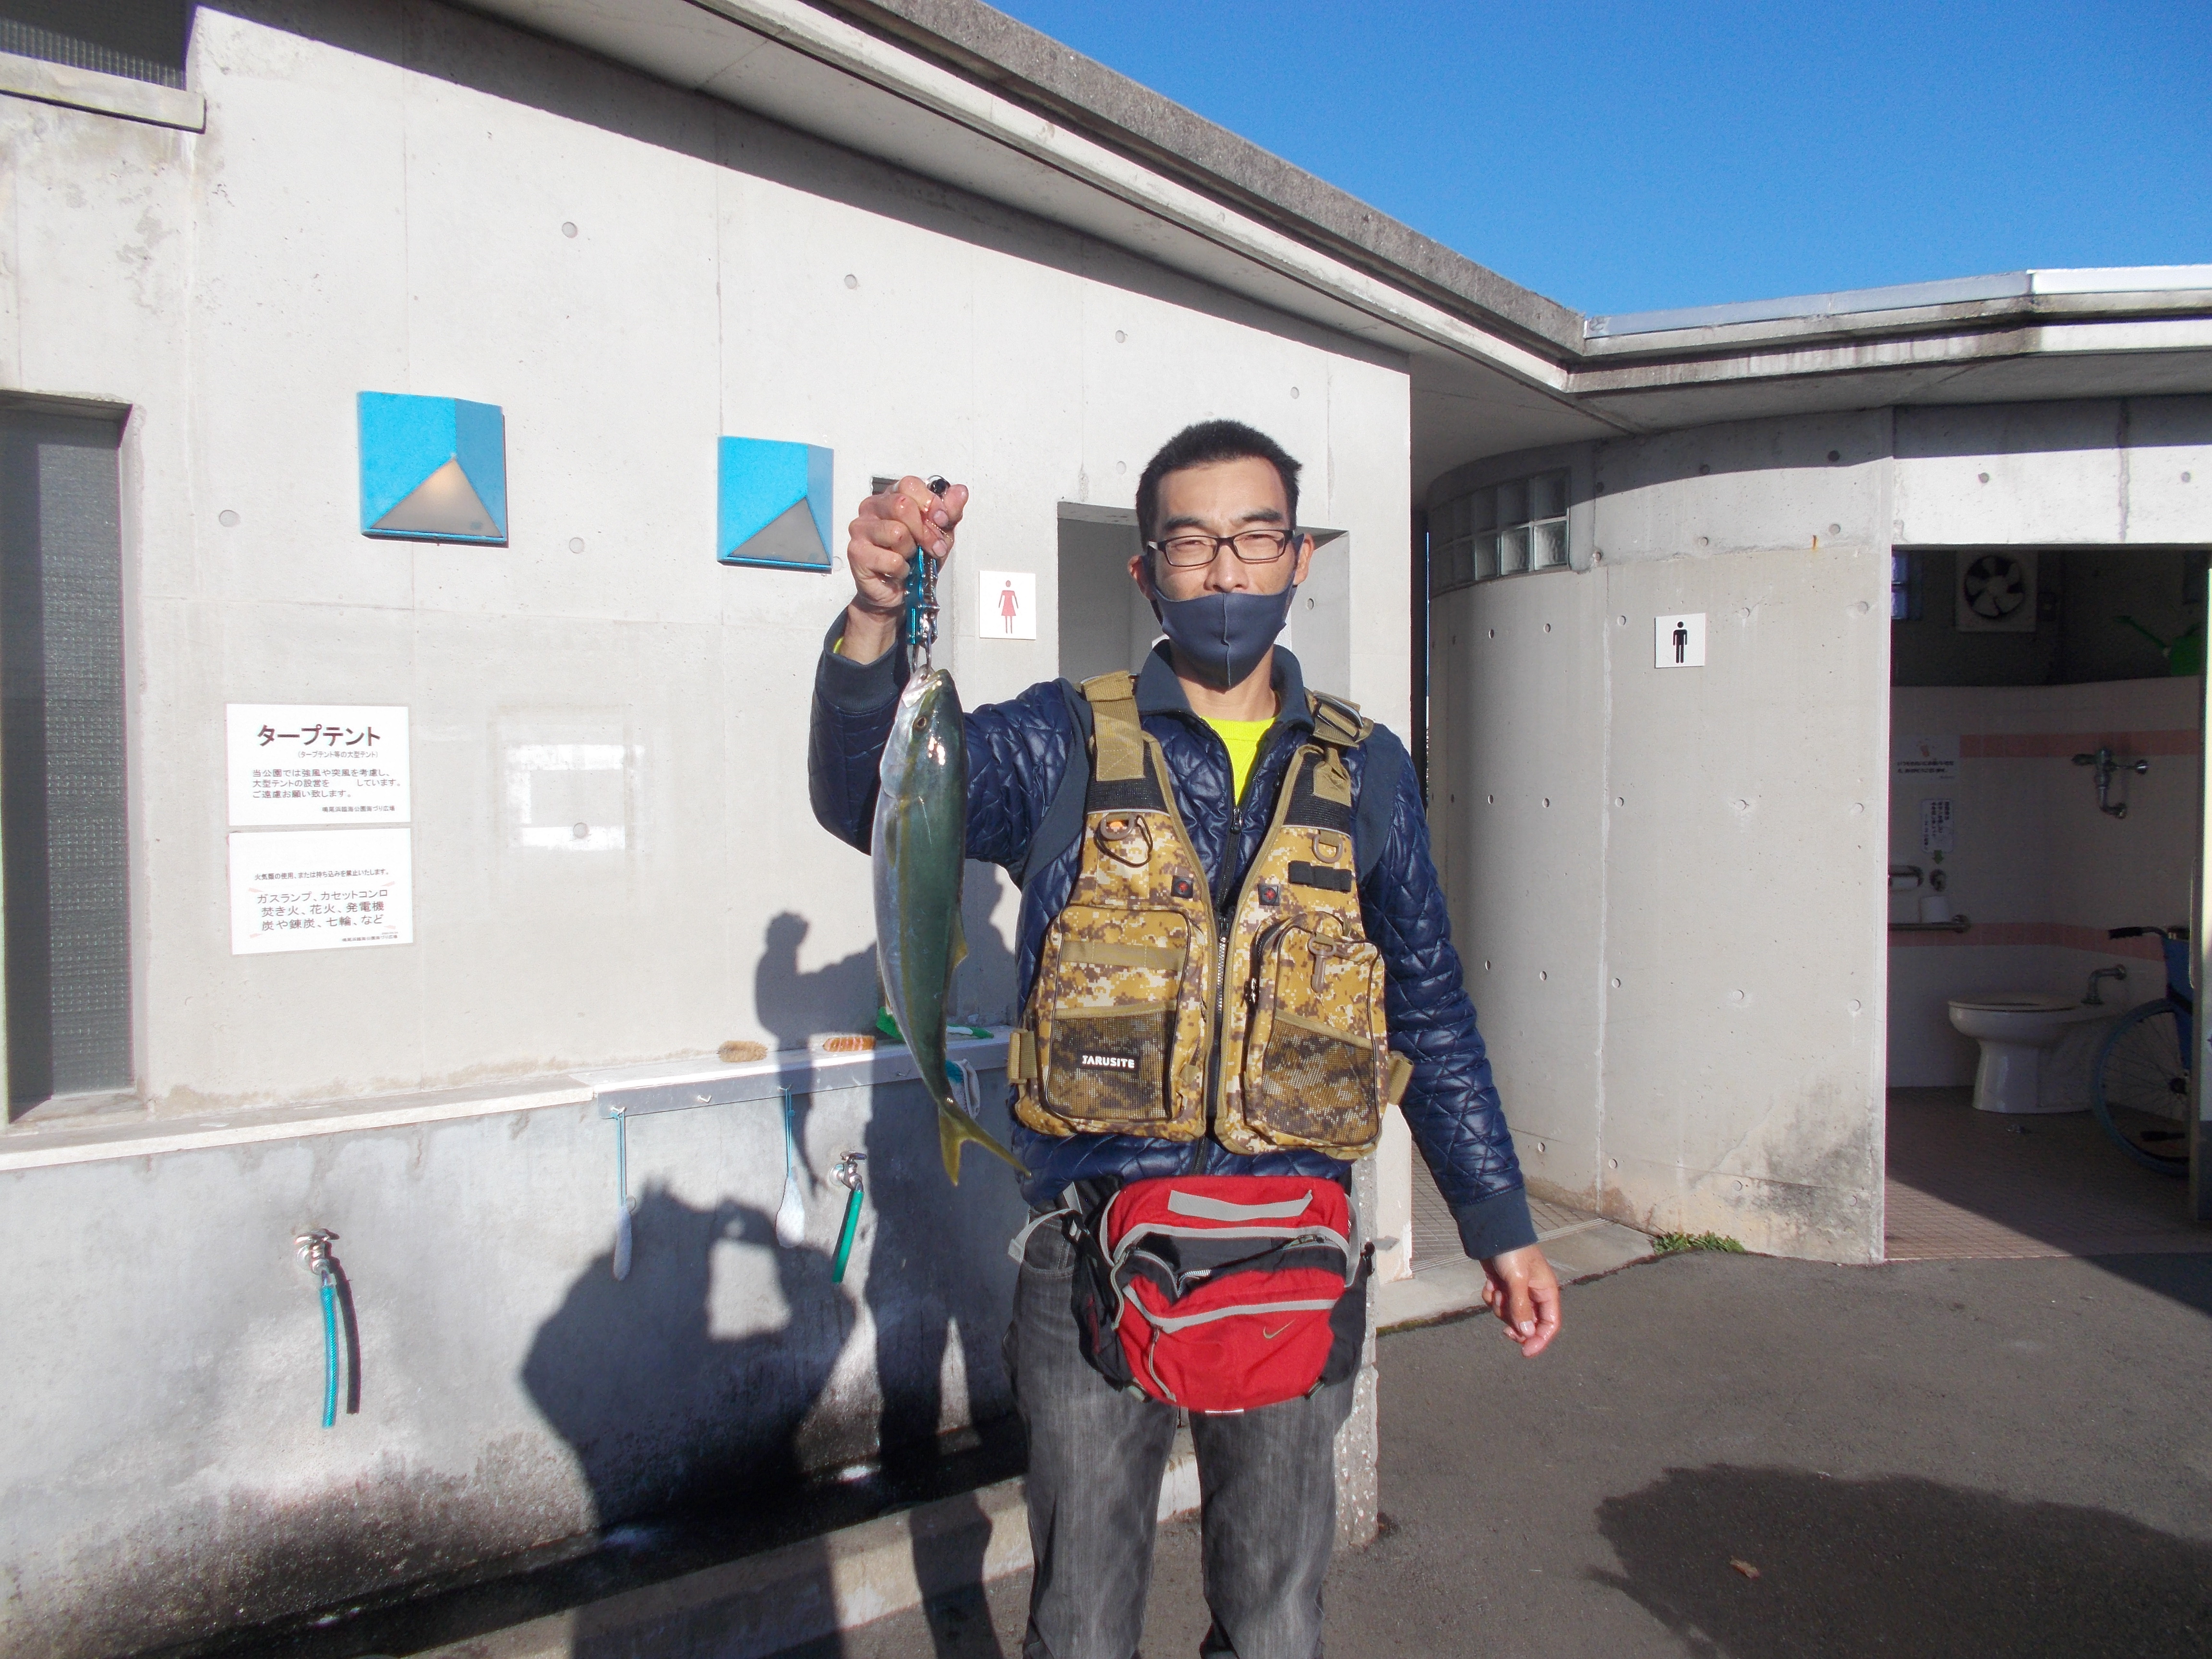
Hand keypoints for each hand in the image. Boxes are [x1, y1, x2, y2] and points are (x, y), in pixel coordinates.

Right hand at [841, 476, 967, 664]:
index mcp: (891, 496)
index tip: (941, 520)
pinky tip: (899, 571)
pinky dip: (902, 570)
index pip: (910, 485)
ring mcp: (861, 528)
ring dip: (912, 552)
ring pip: (897, 533)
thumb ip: (949, 513)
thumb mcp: (939, 534)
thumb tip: (960, 492)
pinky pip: (891, 559)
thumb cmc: (915, 560)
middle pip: (902, 505)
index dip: (930, 503)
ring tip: (909, 559)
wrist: (898, 592)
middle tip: (931, 547)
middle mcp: (872, 507)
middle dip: (924, 531)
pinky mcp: (856, 552)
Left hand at [1480, 1244, 1560, 1356]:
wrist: (1491, 1231)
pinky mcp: (1502, 1286)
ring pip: (1510, 1314)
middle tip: (1505, 1331)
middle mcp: (1534, 1293)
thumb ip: (1522, 1307)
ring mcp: (1517, 1290)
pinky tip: (1489, 1282)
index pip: (1550, 1324)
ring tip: (1497, 1288)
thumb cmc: (1510, 1251)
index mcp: (1546, 1291)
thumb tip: (1526, 1334)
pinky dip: (1491, 1295)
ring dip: (1501, 1306)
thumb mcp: (1517, 1279)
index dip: (1540, 1340)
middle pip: (1529, 1323)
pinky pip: (1497, 1303)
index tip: (1525, 1352)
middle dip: (1515, 1324)